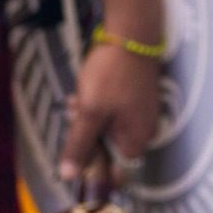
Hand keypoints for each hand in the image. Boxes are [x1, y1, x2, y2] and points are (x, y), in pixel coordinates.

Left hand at [60, 41, 163, 189]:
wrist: (132, 36)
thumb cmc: (111, 77)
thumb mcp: (90, 113)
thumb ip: (79, 146)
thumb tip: (69, 176)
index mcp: (136, 140)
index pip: (114, 171)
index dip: (91, 165)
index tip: (74, 151)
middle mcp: (143, 132)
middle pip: (108, 149)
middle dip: (85, 135)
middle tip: (74, 114)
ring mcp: (140, 114)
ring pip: (107, 129)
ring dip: (88, 119)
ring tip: (77, 99)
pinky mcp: (136, 99)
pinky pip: (113, 113)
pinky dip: (98, 107)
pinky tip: (86, 92)